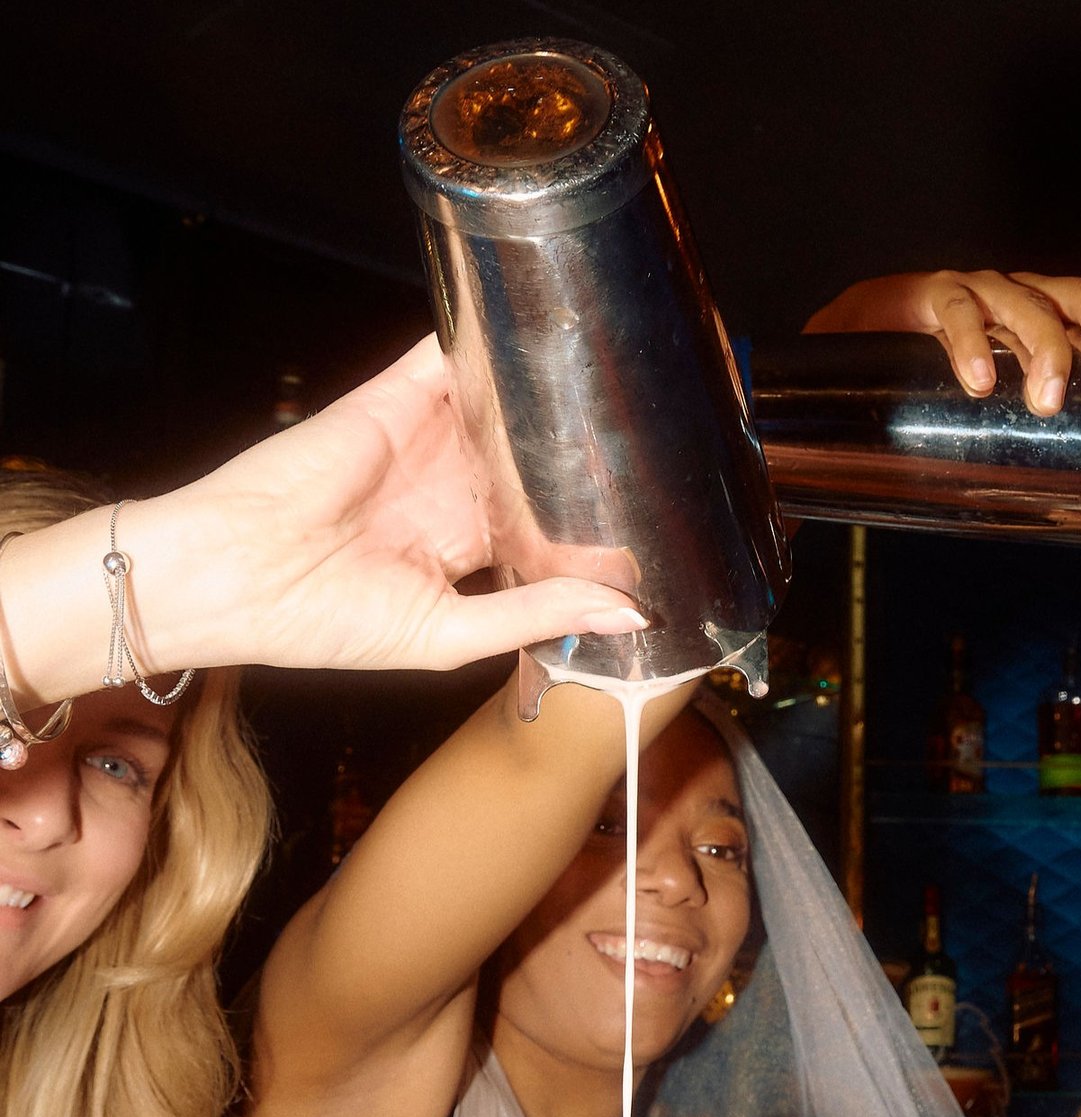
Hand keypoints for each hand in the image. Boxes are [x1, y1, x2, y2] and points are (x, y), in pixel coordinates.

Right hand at [136, 340, 647, 675]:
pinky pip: (448, 359)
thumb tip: (625, 614)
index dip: (589, 529)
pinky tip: (541, 331)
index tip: (648, 529)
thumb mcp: (455, 634)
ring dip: (548, 400)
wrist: (239, 577)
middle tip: (653, 452)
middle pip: (530, 466)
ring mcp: (422, 443)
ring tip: (617, 384)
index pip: (541, 532)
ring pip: (501, 411)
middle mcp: (447, 493)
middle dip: (581, 463)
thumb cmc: (326, 621)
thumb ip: (541, 613)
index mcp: (461, 553)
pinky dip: (491, 344)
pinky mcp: (394, 401)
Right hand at [804, 271, 1080, 416]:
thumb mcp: (993, 420)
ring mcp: (978, 293)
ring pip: (1027, 299)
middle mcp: (1021, 300)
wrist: (841, 365)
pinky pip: (958, 307)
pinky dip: (971, 341)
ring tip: (1046, 400)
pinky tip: (978, 380)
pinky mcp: (929, 295)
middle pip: (1080, 296)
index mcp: (1047, 322)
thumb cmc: (930, 398)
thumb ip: (1029, 450)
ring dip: (1046, 346)